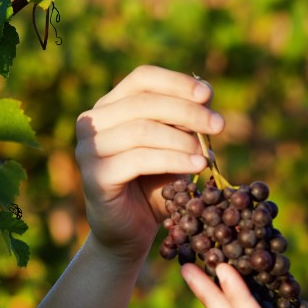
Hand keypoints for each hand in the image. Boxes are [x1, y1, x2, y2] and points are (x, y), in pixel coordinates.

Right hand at [75, 66, 223, 258]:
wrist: (132, 230)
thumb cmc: (155, 182)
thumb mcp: (175, 145)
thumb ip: (185, 121)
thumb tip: (206, 93)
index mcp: (111, 106)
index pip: (142, 78)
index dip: (176, 82)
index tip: (208, 95)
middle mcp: (93, 122)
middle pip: (144, 102)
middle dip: (187, 112)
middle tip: (219, 125)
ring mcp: (88, 149)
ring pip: (141, 130)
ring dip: (181, 140)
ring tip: (206, 154)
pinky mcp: (94, 176)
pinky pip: (137, 160)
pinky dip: (173, 160)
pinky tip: (197, 167)